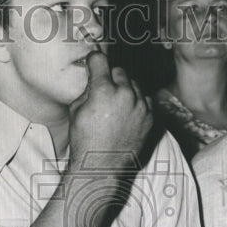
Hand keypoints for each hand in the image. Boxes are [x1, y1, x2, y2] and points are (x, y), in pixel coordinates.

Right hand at [69, 50, 151, 173]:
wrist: (102, 166)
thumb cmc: (85, 141)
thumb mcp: (76, 111)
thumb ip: (87, 89)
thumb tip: (93, 78)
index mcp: (103, 90)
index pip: (100, 60)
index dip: (94, 60)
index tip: (93, 62)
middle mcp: (125, 94)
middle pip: (119, 71)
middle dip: (110, 78)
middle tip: (104, 90)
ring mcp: (140, 105)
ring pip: (134, 84)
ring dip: (125, 90)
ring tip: (115, 105)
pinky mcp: (150, 117)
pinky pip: (145, 99)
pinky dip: (136, 102)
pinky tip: (126, 113)